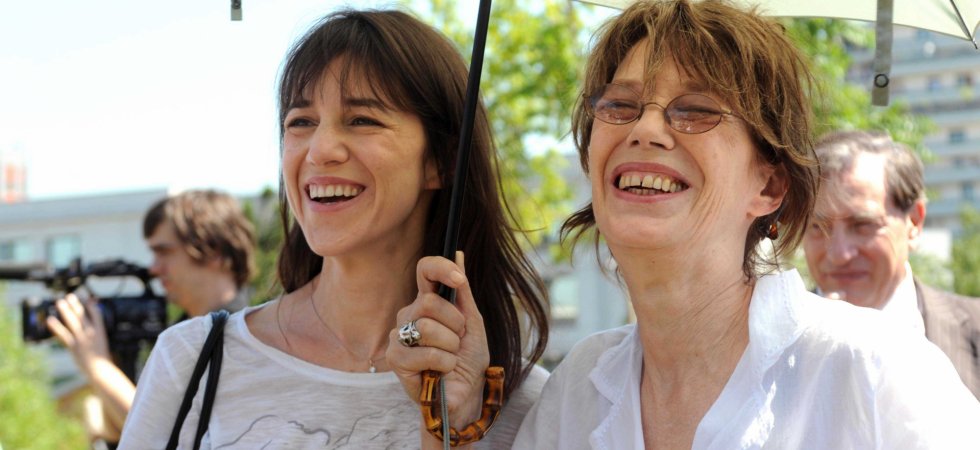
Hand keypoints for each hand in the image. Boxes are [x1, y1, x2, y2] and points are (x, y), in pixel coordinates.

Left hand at [46, 293, 112, 377]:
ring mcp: (82, 338)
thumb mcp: (103, 344)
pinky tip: (50, 320)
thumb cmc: (103, 360)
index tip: (87, 298)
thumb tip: (92, 331)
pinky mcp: (74, 346)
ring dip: (66, 310)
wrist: (101, 369)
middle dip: (76, 304)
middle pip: (83, 315)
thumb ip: (97, 336)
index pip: (96, 314)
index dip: (91, 305)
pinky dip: (56, 326)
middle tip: (70, 296)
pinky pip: (63, 334)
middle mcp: (91, 332)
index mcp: (100, 331)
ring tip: (60, 302)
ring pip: (73, 321)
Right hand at [387, 251, 488, 427]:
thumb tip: (458, 253)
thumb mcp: (472, 322)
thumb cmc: (467, 359)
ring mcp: (399, 336)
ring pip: (426, 327)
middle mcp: (409, 315)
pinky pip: (425, 352)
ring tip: (450, 358)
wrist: (465, 393)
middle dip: (454, 324)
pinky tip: (441, 371)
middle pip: (429, 302)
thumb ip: (463, 291)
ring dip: (450, 346)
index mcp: (427, 302)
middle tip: (458, 340)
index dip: (440, 268)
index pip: (424, 271)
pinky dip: (444, 363)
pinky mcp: (395, 359)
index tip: (458, 279)